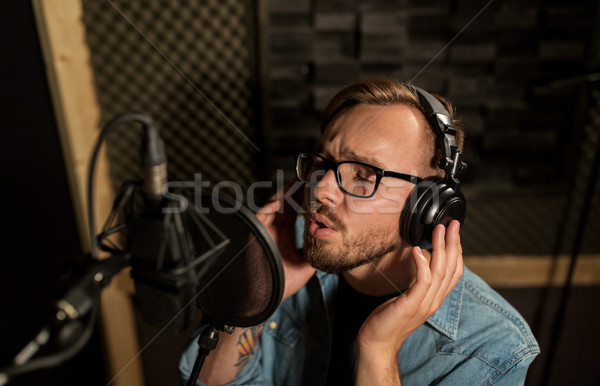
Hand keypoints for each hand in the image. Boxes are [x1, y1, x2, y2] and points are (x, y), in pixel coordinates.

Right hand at [255, 185, 315, 300]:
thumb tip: (330, 244)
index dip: (304, 201)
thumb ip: (316, 253)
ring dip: (286, 192)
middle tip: (309, 176)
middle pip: (285, 204)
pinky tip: (285, 195)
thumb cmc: (281, 285)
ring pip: (275, 203)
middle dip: (296, 190)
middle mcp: (273, 230)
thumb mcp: (305, 266)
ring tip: (299, 180)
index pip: (294, 213)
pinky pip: (263, 211)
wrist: (263, 296)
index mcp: (283, 236)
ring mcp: (264, 229)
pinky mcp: (255, 231)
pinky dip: (273, 202)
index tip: (315, 189)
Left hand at [357, 220, 463, 356]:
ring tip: (438, 230)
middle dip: (454, 244)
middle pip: (452, 268)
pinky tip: (416, 249)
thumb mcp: (408, 298)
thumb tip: (420, 259)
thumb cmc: (388, 320)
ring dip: (441, 248)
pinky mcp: (412, 304)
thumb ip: (418, 282)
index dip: (457, 251)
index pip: (454, 272)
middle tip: (453, 224)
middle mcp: (434, 300)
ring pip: (440, 271)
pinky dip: (422, 263)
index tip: (454, 232)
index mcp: (435, 298)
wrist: (377, 343)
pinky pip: (423, 280)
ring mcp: (425, 303)